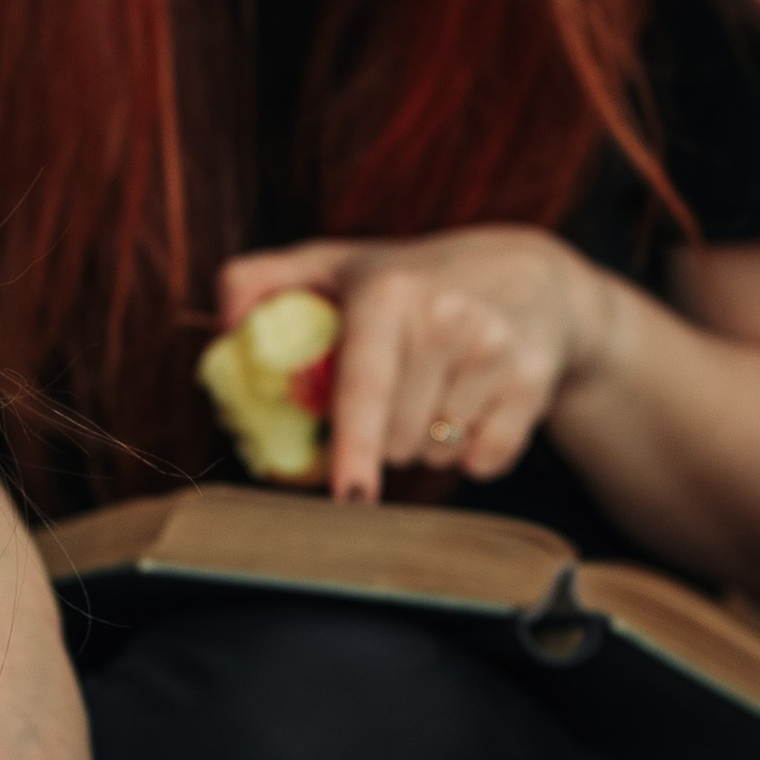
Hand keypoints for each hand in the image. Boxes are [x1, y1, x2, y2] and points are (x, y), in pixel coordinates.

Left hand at [221, 229, 613, 505]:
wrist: (532, 276)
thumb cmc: (414, 279)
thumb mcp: (339, 264)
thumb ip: (264, 281)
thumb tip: (225, 325)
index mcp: (389, 293)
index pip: (365, 387)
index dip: (356, 447)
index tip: (351, 495)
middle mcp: (447, 318)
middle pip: (396, 442)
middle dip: (386, 438)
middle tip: (400, 391)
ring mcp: (496, 351)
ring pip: (437, 455)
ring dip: (429, 444)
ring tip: (441, 391)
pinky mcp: (533, 383)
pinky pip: (485, 461)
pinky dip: (472, 452)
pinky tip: (477, 405)